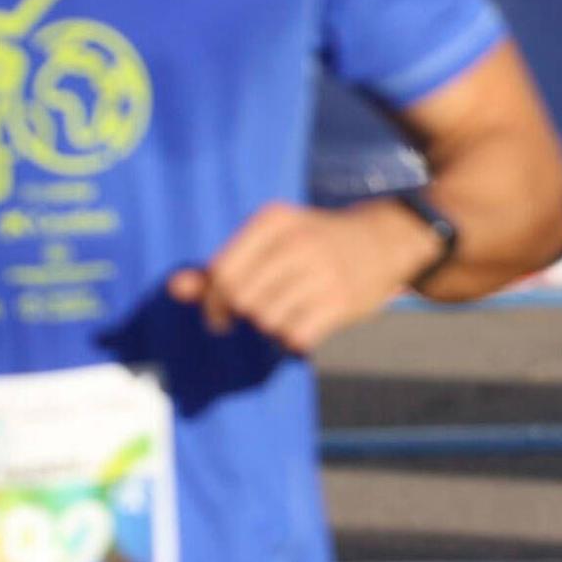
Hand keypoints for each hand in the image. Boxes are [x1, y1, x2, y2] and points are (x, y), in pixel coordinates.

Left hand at [167, 200, 439, 353]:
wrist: (386, 240)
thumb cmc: (316, 244)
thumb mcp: (272, 242)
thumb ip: (222, 267)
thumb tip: (175, 289)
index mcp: (275, 221)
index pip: (222, 272)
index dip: (213, 300)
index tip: (223, 312)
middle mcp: (297, 242)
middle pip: (241, 299)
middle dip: (242, 316)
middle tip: (256, 316)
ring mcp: (321, 272)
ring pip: (266, 320)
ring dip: (271, 327)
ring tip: (288, 313)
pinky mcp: (340, 301)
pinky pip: (294, 336)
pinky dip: (293, 340)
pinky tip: (306, 325)